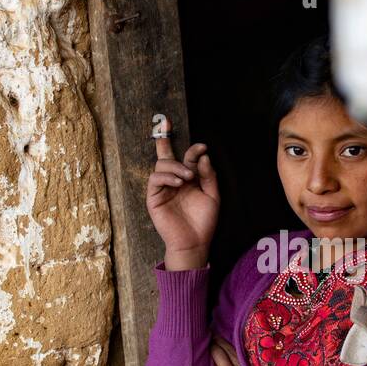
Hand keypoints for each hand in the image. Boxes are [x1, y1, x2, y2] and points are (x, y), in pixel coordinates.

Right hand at [145, 120, 218, 269]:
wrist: (195, 242)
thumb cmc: (204, 221)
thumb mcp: (213, 196)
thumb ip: (208, 176)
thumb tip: (202, 156)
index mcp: (188, 179)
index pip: (186, 158)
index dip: (193, 149)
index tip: (203, 147)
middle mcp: (174, 181)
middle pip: (166, 156)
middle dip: (164, 139)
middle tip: (166, 123)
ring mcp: (163, 189)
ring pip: (162, 165)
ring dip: (175, 166)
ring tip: (188, 178)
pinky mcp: (154, 198)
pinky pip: (155, 180)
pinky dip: (166, 177)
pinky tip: (179, 182)